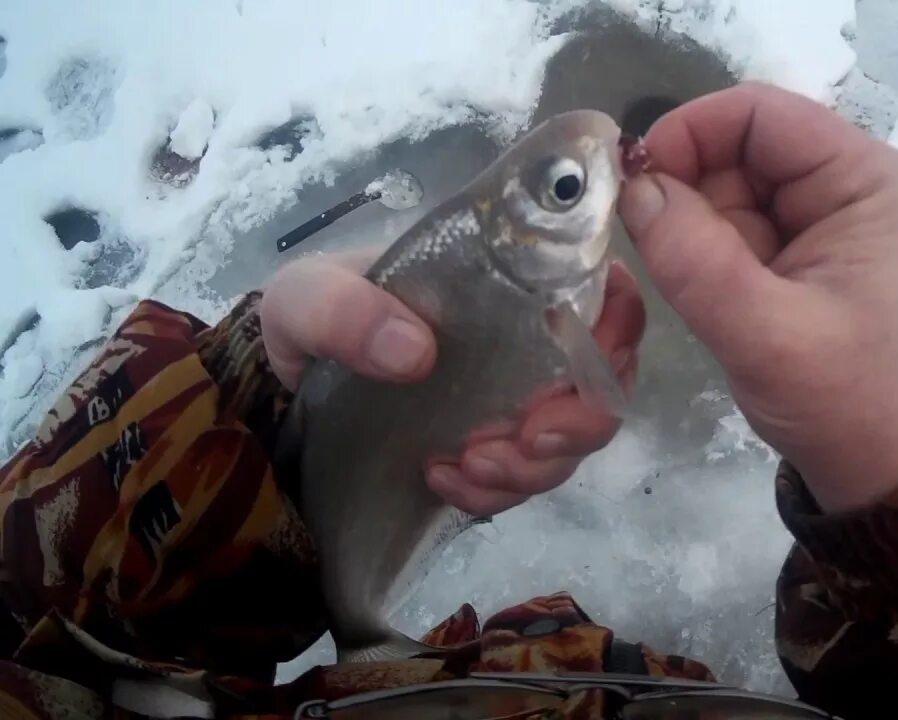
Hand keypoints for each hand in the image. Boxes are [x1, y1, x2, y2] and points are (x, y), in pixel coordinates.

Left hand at [260, 251, 644, 515]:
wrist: (280, 392)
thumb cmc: (305, 321)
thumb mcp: (306, 297)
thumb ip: (345, 309)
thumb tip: (416, 351)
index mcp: (503, 282)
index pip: (596, 290)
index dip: (617, 325)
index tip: (584, 364)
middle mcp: (523, 341)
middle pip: (602, 381)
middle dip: (578, 421)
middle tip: (523, 440)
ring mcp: (511, 399)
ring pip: (572, 440)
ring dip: (534, 465)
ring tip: (464, 466)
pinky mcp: (492, 448)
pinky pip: (525, 478)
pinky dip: (495, 490)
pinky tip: (442, 479)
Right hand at [618, 82, 897, 512]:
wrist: (868, 458)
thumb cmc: (837, 396)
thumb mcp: (764, 334)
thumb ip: (695, 260)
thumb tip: (633, 188)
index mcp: (860, 179)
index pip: (761, 113)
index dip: (690, 131)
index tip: (634, 183)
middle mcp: (838, 180)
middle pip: (734, 142)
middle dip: (682, 183)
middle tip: (644, 242)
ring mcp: (809, 214)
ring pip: (717, 181)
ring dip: (684, 221)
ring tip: (681, 280)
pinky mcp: (783, 246)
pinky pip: (719, 220)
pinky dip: (692, 245)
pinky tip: (695, 288)